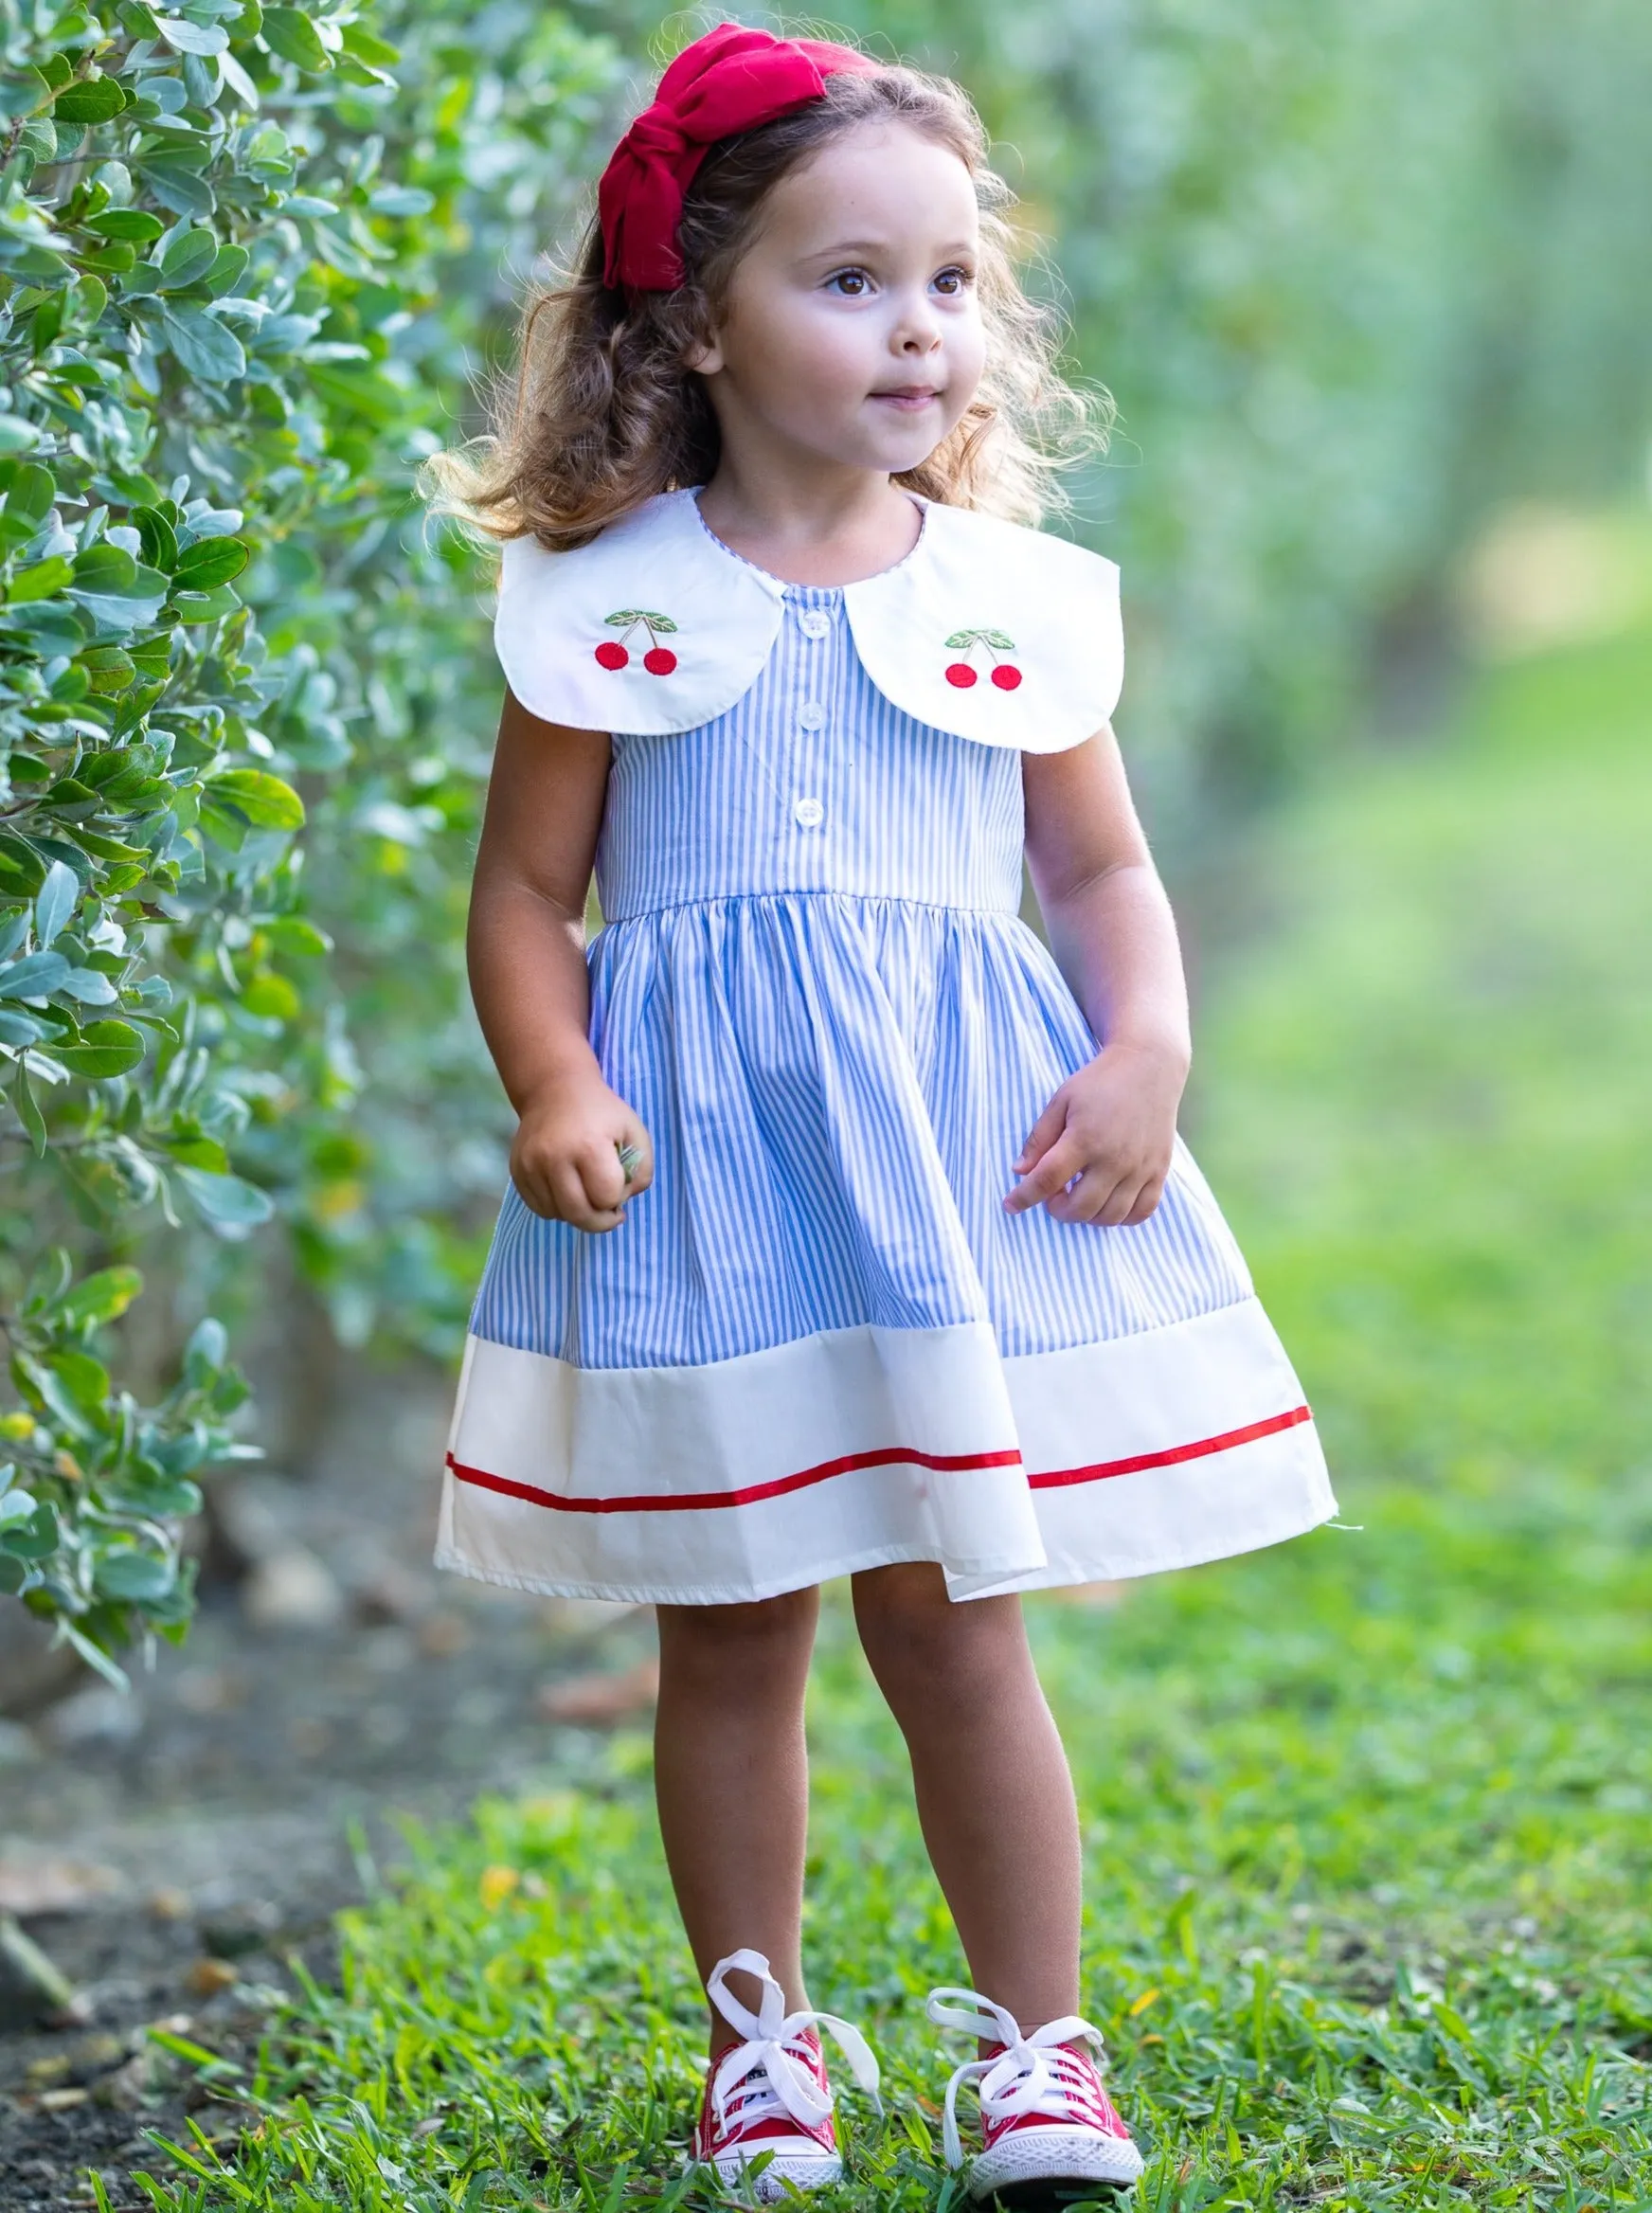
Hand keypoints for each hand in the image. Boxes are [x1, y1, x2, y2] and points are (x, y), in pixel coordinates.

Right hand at [509, 1072, 652, 1232]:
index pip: (606, 1197)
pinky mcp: (517, 1170)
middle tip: (610, 1213)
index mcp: (588, 1146)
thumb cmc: (601, 1113)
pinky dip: (556, 1207)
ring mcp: (531, 1165)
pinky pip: (539, 1208)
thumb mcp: (634, 1132)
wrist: (554, 1089)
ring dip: (577, 1214)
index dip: (618, 1196)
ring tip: (586, 1194)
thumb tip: (621, 1203)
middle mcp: (554, 1158)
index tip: (620, 1182)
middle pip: (579, 1214)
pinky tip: (567, 1189)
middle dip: (600, 1222)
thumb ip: (641, 1171)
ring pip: (557, 1215)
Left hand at [1004, 1040, 1186, 1225]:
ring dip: (1088, 1216)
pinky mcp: (1159, 1170)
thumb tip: (1019, 1172)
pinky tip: (1108, 1202)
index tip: (1011, 1205)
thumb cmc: (1100, 1082)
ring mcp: (1140, 1167)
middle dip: (1058, 1210)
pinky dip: (1122, 1218)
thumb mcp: (1061, 1101)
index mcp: (1084, 1138)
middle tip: (1053, 1196)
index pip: (1046, 1180)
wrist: (1150, 1066)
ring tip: (1080, 1197)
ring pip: (1110, 1217)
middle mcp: (1114, 1158)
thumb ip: (1039, 1139)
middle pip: (1079, 1208)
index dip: (1023, 1198)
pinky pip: (1142, 1212)